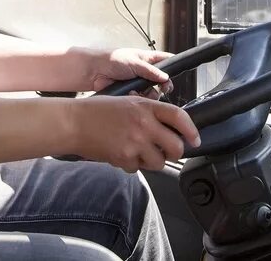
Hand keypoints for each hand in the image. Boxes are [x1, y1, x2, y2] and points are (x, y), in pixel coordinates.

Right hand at [69, 97, 199, 171]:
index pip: (179, 117)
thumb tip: (168, 126)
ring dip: (153, 160)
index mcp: (146, 107)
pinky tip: (123, 153)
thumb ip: (148, 112)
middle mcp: (144, 124)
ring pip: (159, 162)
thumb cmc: (98, 110)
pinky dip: (133, 164)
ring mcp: (135, 142)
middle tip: (168, 150)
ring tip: (141, 151)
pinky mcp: (124, 157)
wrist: (75, 122)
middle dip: (175, 152)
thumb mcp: (128, 101)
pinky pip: (138, 168)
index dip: (191, 130)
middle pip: (175, 146)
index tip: (195, 139)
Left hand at [88, 48, 173, 97]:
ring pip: (153, 92)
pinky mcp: (131, 93)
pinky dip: (139, 98)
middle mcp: (145, 71)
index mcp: (147, 59)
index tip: (178, 72)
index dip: (173, 65)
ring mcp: (138, 82)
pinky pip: (141, 99)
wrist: (94, 72)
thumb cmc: (112, 60)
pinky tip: (132, 95)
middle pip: (162, 80)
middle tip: (163, 88)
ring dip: (150, 94)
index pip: (165, 60)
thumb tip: (165, 77)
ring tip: (142, 92)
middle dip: (163, 85)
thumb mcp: (135, 62)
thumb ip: (151, 71)